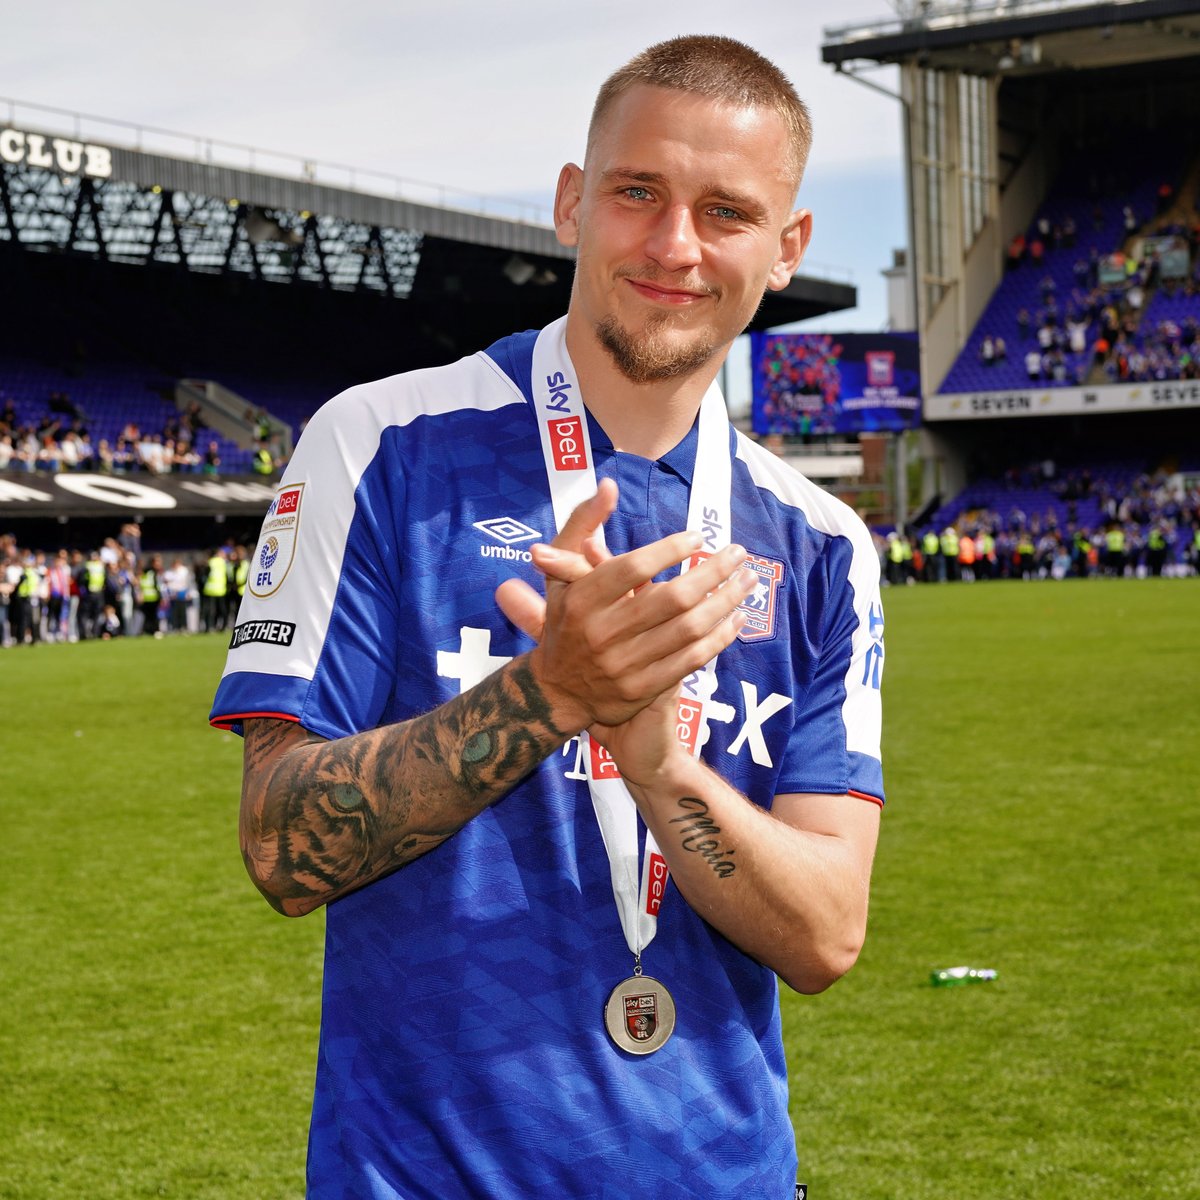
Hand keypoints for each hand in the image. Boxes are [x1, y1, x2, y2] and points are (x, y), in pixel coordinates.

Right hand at [496, 481, 754, 743]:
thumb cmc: (566, 618)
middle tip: (739, 553)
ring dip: (725, 602)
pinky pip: (692, 660)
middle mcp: (602, 633)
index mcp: (582, 599)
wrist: (558, 690)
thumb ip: (583, 525)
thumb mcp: (559, 571)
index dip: (670, 550)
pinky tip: (736, 618)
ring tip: (748, 581)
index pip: (633, 568)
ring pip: (689, 630)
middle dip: (713, 573)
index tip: (698, 538)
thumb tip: (609, 485)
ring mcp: (624, 665)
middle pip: (671, 599)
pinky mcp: (643, 690)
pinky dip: (720, 638)